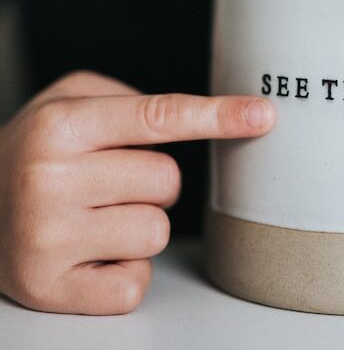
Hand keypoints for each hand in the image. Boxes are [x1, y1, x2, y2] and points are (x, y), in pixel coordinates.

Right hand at [0, 70, 273, 313]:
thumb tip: (210, 116)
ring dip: (138, 227)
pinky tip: (88, 255)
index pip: (159, 116)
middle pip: (168, 181)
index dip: (218, 116)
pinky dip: (124, 272)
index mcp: (60, 126)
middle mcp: (49, 179)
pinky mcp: (50, 288)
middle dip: (151, 184)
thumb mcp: (66, 104)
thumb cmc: (34, 155)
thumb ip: (133, 100)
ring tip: (93, 219)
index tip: (263, 115)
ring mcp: (47, 238)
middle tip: (107, 184)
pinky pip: (136, 283)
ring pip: (157, 232)